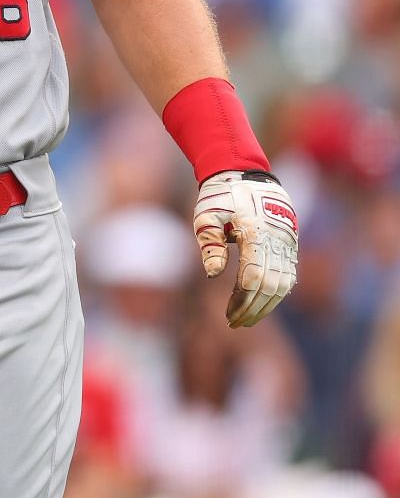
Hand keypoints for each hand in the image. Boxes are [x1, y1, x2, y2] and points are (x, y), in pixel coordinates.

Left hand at [193, 171, 297, 327]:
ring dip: (267, 305)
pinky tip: (262, 304)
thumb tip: (213, 274)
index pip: (253, 277)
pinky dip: (278, 292)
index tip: (228, 316)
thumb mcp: (206, 215)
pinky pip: (289, 275)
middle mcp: (277, 240)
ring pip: (284, 283)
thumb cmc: (220, 196)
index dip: (242, 301)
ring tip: (247, 318)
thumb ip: (209, 243)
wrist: (246, 174)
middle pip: (270, 285)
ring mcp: (287, 242)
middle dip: (253, 309)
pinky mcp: (290, 243)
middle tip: (235, 324)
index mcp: (256, 233)